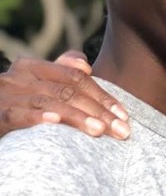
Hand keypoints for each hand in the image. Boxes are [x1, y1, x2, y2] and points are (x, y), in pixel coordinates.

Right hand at [0, 52, 128, 138]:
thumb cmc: (17, 106)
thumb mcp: (38, 88)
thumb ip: (62, 74)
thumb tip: (86, 65)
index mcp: (31, 67)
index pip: (75, 78)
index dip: (102, 96)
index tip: (124, 115)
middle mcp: (17, 78)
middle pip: (66, 91)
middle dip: (97, 111)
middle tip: (121, 130)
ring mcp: (4, 95)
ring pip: (47, 102)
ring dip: (76, 117)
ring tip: (100, 130)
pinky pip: (16, 114)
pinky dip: (36, 117)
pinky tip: (55, 122)